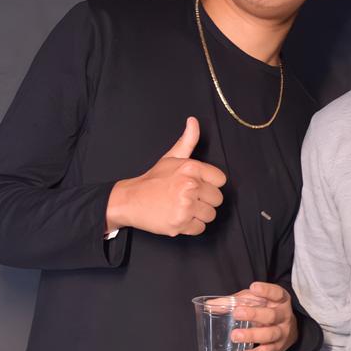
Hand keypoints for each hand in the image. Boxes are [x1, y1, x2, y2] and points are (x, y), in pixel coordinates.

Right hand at [105, 117, 225, 235]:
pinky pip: (200, 228)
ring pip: (210, 215)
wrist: (130, 200)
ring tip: (182, 207)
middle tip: (187, 197)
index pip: (220, 180)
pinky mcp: (180, 223)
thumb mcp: (171, 158)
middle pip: (217, 199)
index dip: (210, 184)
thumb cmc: (153, 180)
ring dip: (198, 214)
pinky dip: (190, 226)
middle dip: (204, 200)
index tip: (198, 185)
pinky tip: (179, 217)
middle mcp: (189, 186)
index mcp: (190, 168)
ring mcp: (185, 206)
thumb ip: (187, 141)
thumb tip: (193, 121)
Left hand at [233, 282, 296, 350]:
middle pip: (271, 315)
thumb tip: (210, 305)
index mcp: (280, 300)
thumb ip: (235, 301)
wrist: (287, 330)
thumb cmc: (266, 310)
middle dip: (254, 314)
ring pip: (269, 334)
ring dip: (252, 335)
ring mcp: (282, 333)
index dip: (266, 290)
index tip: (254, 287)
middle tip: (237, 313)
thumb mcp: (255, 301)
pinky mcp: (277, 347)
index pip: (276, 293)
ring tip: (235, 336)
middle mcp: (284, 316)